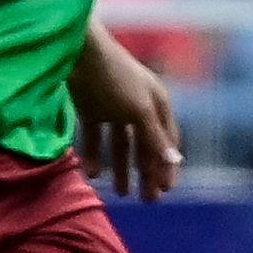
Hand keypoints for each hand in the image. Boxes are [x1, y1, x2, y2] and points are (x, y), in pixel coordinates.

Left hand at [72, 26, 181, 199]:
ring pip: (121, 144)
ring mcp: (114, 107)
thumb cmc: (115, 78)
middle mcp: (139, 106)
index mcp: (157, 103)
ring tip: (118, 192)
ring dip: (121, 167)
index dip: (168, 166)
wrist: (78, 52)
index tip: (166, 191)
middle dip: (146, 172)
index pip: (167, 141)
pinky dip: (94, 154)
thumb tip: (175, 162)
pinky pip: (96, 137)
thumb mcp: (139, 110)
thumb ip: (155, 137)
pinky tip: (92, 173)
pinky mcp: (91, 107)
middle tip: (146, 200)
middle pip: (145, 145)